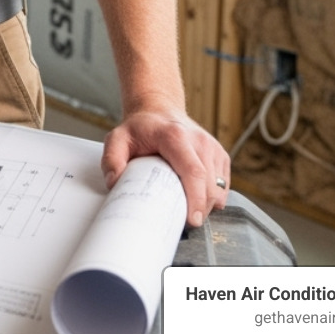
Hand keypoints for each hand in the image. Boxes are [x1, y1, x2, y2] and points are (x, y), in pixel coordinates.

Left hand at [102, 108, 231, 227]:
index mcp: (175, 136)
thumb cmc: (139, 128)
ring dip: (207, 205)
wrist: (158, 111)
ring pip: (219, 188)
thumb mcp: (117, 139)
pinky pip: (223, 185)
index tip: (192, 220)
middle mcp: (199, 141)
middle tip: (183, 222)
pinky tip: (195, 197)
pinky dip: (213, 197)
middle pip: (209, 185)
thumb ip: (111, 160)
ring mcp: (212, 148)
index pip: (193, 171)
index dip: (196, 198)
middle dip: (200, 209)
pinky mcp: (220, 155)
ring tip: (186, 209)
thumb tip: (115, 183)